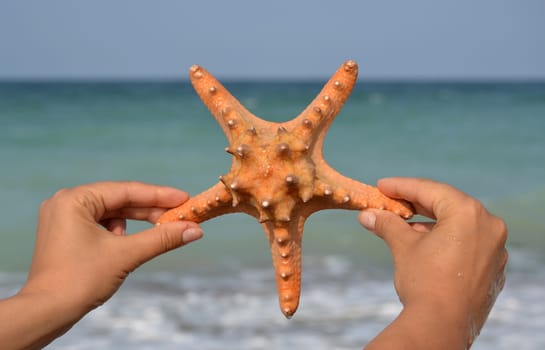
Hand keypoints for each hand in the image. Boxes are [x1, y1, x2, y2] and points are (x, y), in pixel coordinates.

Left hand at [0, 181, 201, 349]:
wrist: (47, 313)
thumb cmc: (79, 281)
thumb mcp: (126, 255)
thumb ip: (162, 238)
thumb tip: (194, 229)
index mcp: (74, 199)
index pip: (126, 191)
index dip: (159, 195)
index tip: (184, 198)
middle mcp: (66, 202)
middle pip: (119, 200)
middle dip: (150, 210)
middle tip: (179, 215)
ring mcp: (64, 218)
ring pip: (111, 213)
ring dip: (136, 222)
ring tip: (157, 231)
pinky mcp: (66, 234)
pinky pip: (101, 225)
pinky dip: (120, 232)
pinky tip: (128, 244)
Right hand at [359, 178, 507, 348]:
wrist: (440, 327)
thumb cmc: (424, 282)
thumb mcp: (403, 246)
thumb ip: (387, 224)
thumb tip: (367, 214)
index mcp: (468, 214)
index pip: (431, 190)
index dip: (402, 186)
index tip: (382, 186)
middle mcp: (489, 226)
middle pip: (447, 205)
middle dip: (416, 204)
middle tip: (391, 202)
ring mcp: (495, 249)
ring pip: (458, 225)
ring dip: (430, 224)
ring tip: (403, 227)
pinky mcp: (492, 269)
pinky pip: (468, 244)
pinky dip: (447, 241)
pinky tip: (425, 246)